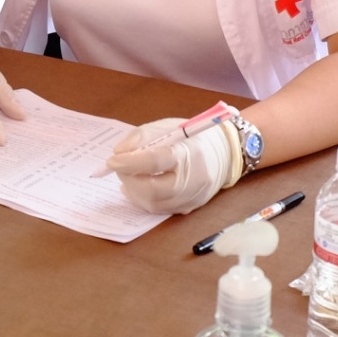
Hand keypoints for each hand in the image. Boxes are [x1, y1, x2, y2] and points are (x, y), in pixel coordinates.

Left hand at [105, 117, 241, 215]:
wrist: (225, 153)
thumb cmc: (193, 137)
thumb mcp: (168, 127)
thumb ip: (142, 137)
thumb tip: (119, 153)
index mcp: (189, 153)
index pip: (155, 161)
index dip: (130, 162)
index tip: (112, 160)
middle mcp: (193, 180)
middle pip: (153, 189)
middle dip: (129, 179)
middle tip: (119, 167)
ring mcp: (192, 197)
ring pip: (153, 204)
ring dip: (133, 190)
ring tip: (128, 176)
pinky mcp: (189, 207)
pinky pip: (159, 210)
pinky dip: (142, 199)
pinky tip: (137, 187)